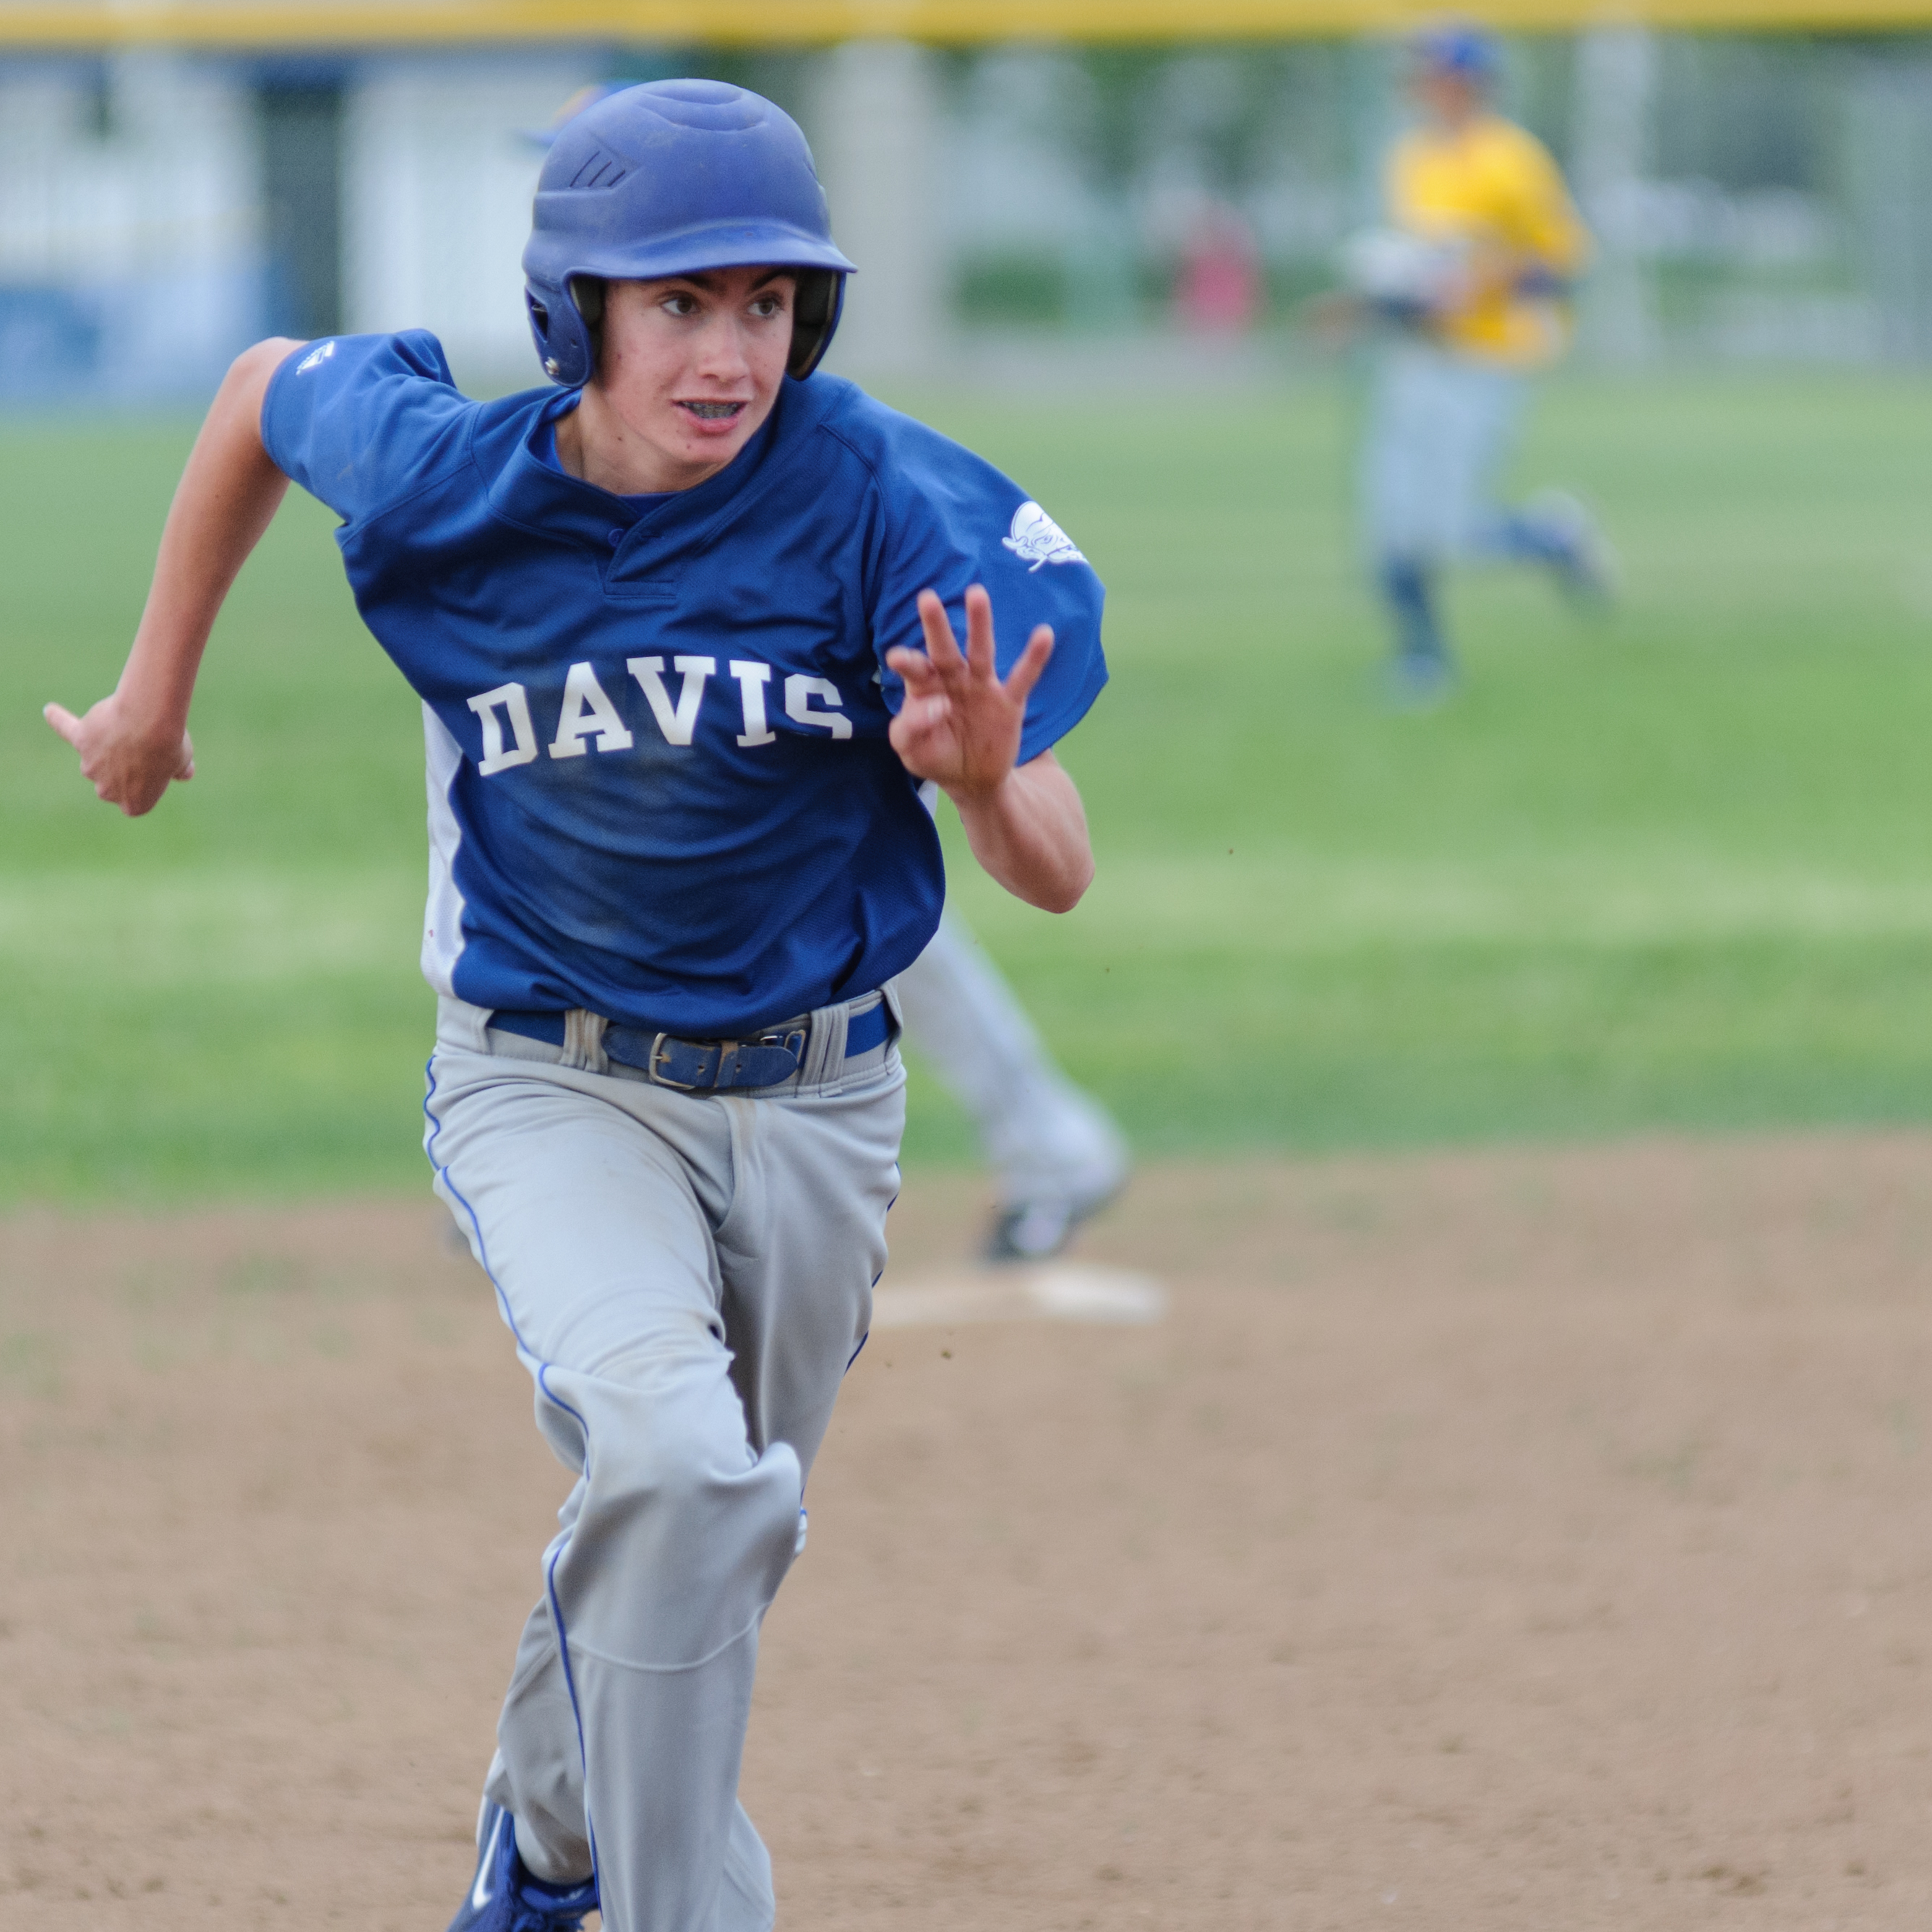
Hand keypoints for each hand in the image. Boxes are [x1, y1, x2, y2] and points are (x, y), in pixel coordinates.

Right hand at [44, 694, 193, 816]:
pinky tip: (51, 711)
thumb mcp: (182, 760)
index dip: (144, 783)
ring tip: (134, 726)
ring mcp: (90, 766)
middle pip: (111, 781)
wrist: (150, 722)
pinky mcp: (80, 739)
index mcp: (134, 804)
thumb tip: (184, 774)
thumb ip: (179, 769)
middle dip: (124, 765)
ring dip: (111, 743)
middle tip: (145, 745)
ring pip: (96, 756)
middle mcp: (107, 791)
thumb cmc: (169, 744)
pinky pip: (66, 729)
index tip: (154, 768)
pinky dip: (60, 720)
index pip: (133, 801)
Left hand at [886, 584, 1052, 801]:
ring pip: (981, 651)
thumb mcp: (911, 751)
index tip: (896, 658)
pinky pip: (1023, 677)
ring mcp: (982, 687)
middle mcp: (952, 679)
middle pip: (944, 649)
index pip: (914, 670)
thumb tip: (936, 705)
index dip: (907, 662)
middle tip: (927, 598)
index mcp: (924, 688)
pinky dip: (1034, 657)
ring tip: (977, 594)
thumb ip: (909, 728)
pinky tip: (1044, 634)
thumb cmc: (935, 756)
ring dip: (979, 624)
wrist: (972, 779)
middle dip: (936, 625)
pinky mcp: (1009, 701)